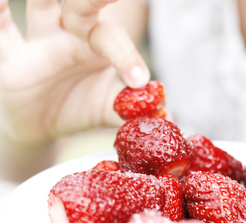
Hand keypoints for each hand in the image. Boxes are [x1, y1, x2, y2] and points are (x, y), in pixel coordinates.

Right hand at [0, 0, 149, 144]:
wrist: (41, 125)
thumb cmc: (77, 109)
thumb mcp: (106, 109)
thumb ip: (132, 110)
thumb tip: (168, 117)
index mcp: (96, 47)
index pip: (114, 39)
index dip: (127, 56)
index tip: (139, 81)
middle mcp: (69, 34)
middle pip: (83, 4)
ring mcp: (38, 39)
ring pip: (40, 2)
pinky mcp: (11, 54)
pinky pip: (1, 27)